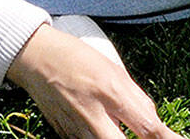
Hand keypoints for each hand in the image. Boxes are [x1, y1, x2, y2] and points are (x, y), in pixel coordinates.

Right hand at [6, 24, 183, 138]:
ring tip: (122, 127)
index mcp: (111, 92)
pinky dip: (101, 138)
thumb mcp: (114, 69)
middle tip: (151, 138)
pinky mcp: (65, 136)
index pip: (148, 127)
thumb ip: (137, 99)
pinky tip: (105, 129)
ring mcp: (77, 130)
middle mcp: (94, 115)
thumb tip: (155, 124)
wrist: (35, 58)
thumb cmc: (77, 58)